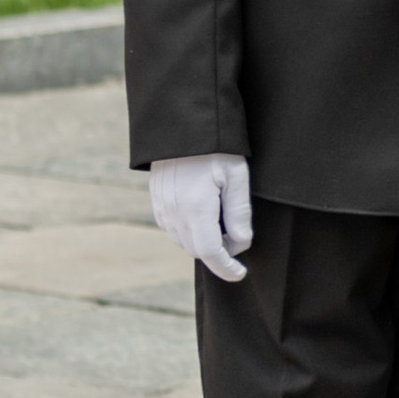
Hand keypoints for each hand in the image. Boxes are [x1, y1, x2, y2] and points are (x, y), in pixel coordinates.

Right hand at [148, 153, 252, 281]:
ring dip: (203, 243)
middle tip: (238, 239)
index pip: (211, 253)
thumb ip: (238, 212)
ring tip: (223, 225)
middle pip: (197, 250)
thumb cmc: (215, 146)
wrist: (181, 124)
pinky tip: (204, 216)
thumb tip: (241, 242)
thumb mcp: (236, 175)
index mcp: (195, 208)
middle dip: (218, 254)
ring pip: (183, 241)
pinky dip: (189, 232)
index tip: (240, 273)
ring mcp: (162, 207)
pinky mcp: (156, 201)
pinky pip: (172, 228)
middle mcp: (174, 212)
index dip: (226, 268)